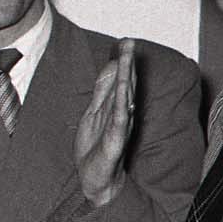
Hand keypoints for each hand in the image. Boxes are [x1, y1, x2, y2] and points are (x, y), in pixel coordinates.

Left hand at [75, 39, 136, 205]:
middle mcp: (121, 115)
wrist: (95, 180)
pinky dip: (122, 104)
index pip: (120, 81)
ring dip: (126, 78)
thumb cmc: (95, 149)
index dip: (122, 62)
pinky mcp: (116, 140)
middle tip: (129, 42)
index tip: (124, 42)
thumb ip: (102, 92)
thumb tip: (109, 69)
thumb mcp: (93, 114)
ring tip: (127, 59)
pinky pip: (120, 119)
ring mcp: (120, 127)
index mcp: (114, 108)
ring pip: (124, 98)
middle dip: (127, 64)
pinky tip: (124, 92)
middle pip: (125, 85)